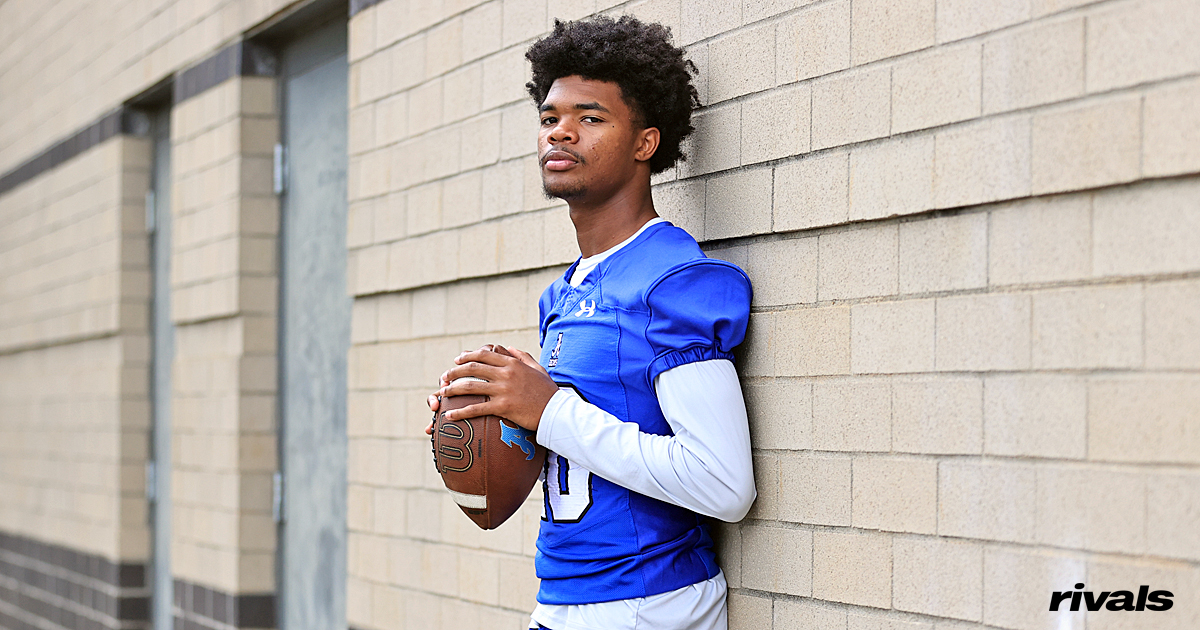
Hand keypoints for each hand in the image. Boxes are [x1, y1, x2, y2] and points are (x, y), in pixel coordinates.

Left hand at [436, 344, 556, 430]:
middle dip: (454, 372)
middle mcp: (506, 374)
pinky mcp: (503, 406)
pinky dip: (461, 412)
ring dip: (453, 389)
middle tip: (444, 377)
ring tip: (442, 393)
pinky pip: (477, 408)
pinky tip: (450, 416)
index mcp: (512, 363)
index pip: (484, 354)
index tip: (457, 360)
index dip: (467, 356)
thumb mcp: (537, 368)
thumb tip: (508, 346)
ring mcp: (504, 390)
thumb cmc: (548, 391)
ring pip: (470, 386)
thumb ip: (522, 355)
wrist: (557, 412)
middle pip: (472, 368)